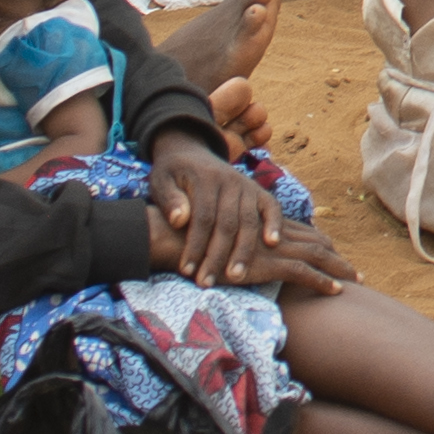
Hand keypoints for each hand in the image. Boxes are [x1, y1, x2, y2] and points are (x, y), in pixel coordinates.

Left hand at [139, 134, 280, 285]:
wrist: (190, 151)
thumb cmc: (172, 174)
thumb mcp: (160, 181)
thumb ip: (169, 200)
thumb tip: (180, 220)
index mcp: (204, 179)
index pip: (203, 218)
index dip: (195, 246)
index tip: (186, 270)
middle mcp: (229, 181)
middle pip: (227, 224)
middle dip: (217, 256)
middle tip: (207, 282)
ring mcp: (246, 185)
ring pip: (248, 221)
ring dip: (243, 251)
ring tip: (235, 277)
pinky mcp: (258, 190)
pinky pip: (271, 207)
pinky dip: (274, 223)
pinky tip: (272, 244)